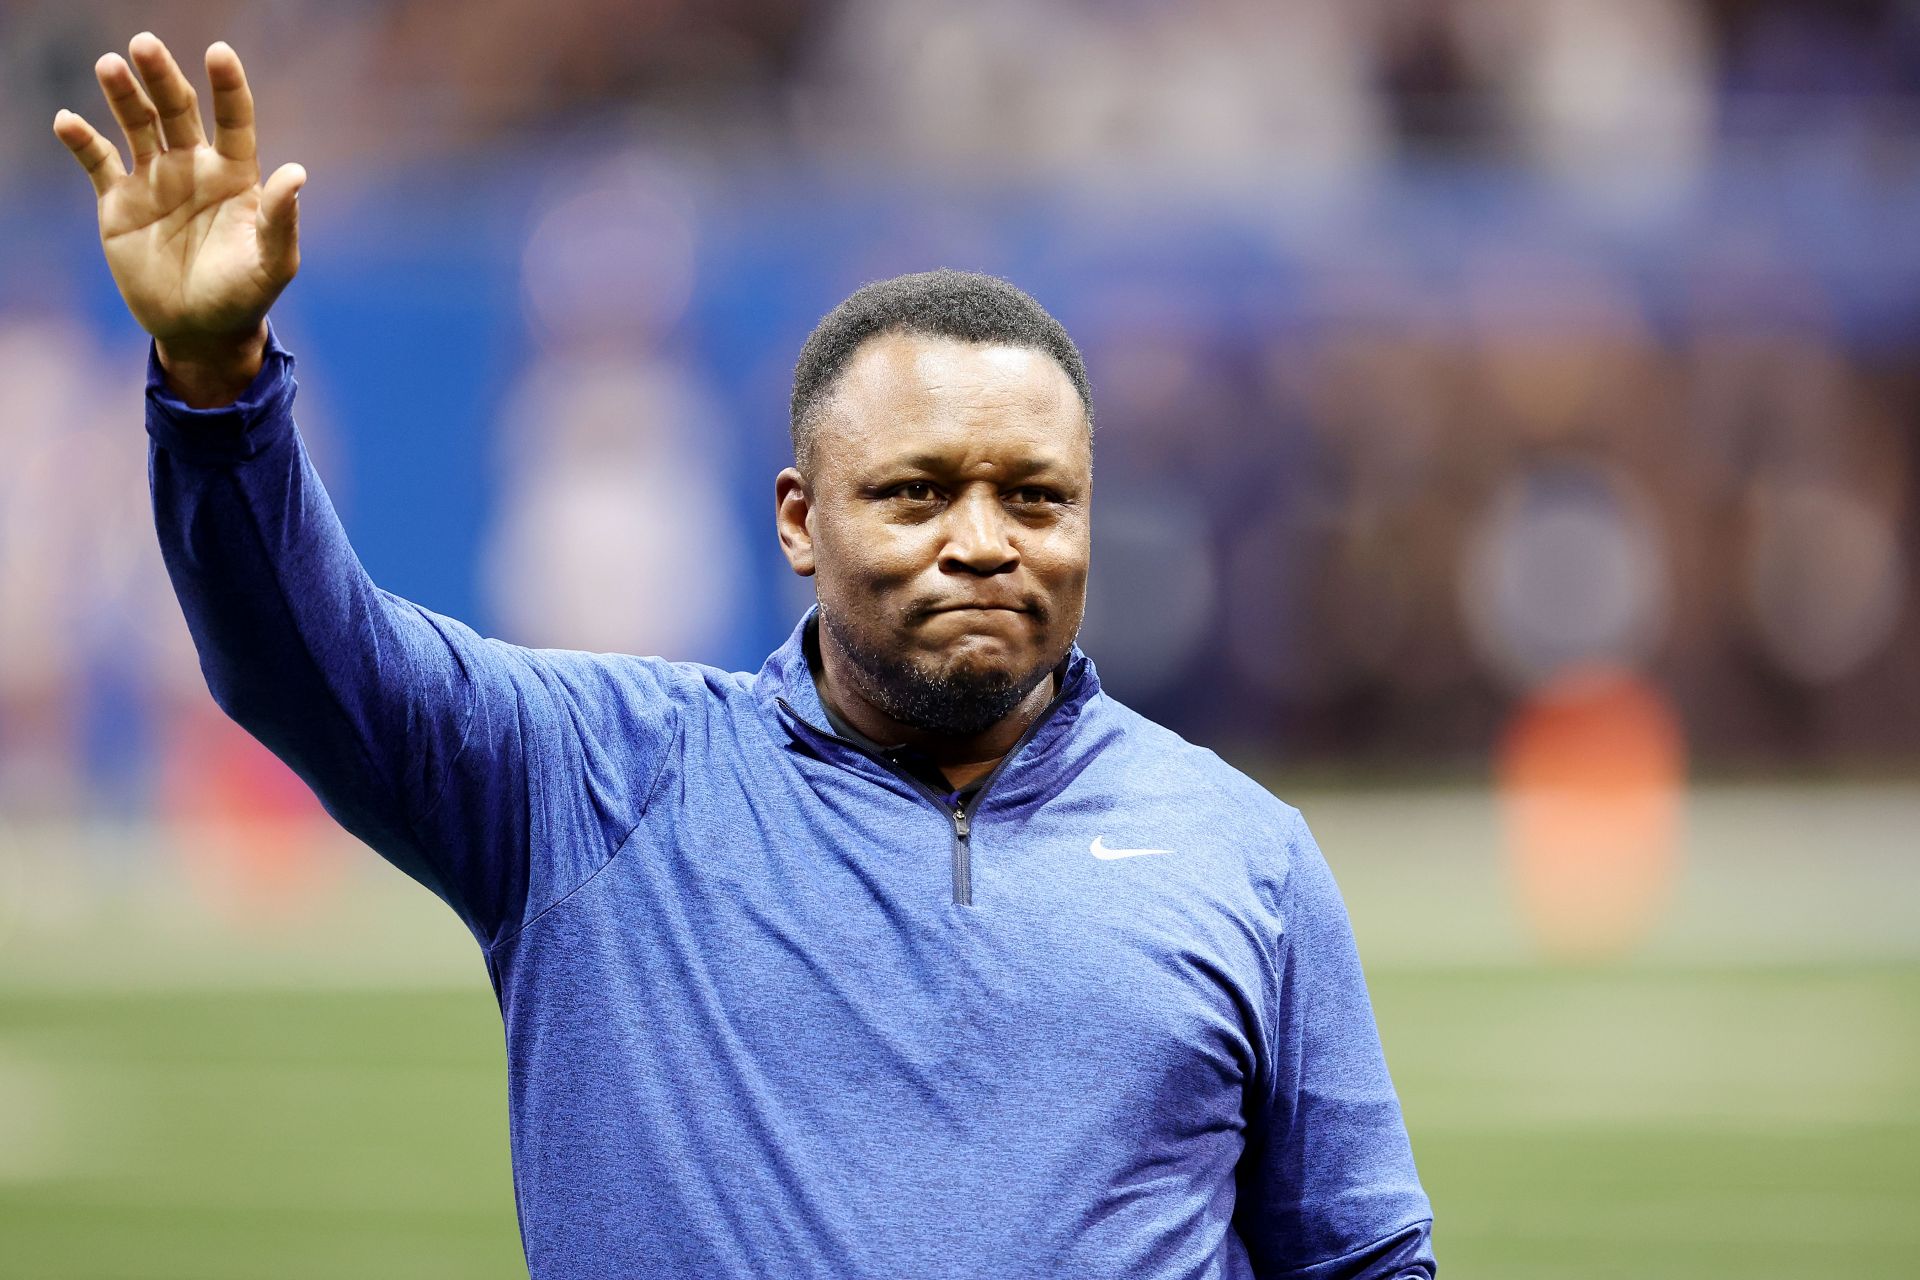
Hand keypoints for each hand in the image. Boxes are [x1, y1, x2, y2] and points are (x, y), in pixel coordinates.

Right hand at [53, 33, 305, 406]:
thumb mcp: (272, 263)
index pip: (233, 120)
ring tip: (110, 65)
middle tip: (145, 44)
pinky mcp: (119, 201)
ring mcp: (154, 180)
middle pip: (177, 110)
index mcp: (234, 175)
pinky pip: (98, 161)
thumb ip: (282, 219)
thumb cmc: (245, 295)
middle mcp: (193, 167)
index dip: (228, 87)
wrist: (201, 330)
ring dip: (123, 95)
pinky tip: (67, 122)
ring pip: (136, 125)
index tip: (219, 53)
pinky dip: (82, 140)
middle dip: (162, 77)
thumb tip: (296, 173)